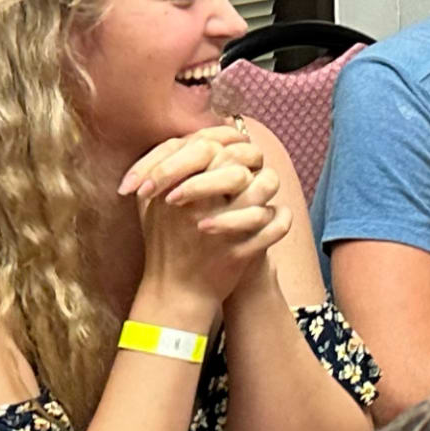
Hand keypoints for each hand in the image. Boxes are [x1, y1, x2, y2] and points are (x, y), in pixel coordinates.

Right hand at [123, 125, 287, 326]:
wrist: (174, 293)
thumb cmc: (163, 244)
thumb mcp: (149, 205)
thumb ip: (165, 169)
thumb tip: (194, 137)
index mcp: (174, 192)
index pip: (207, 148)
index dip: (225, 143)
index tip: (232, 148)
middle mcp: (197, 208)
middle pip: (237, 166)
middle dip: (248, 163)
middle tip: (249, 168)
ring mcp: (221, 230)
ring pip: (262, 189)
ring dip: (266, 187)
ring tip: (261, 192)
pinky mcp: (242, 252)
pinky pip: (275, 223)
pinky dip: (280, 218)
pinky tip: (273, 216)